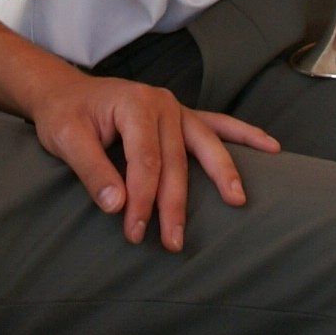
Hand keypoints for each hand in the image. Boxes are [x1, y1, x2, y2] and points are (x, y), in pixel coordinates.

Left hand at [26, 70, 277, 252]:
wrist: (65, 92)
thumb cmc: (65, 116)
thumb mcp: (65, 139)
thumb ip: (91, 171)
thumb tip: (116, 206)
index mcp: (135, 105)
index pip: (145, 161)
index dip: (142, 200)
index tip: (135, 232)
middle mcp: (162, 103)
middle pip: (176, 160)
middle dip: (174, 204)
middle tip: (173, 242)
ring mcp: (176, 108)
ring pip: (204, 146)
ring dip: (222, 173)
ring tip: (237, 201)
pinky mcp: (182, 117)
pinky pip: (218, 126)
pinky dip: (244, 135)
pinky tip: (270, 148)